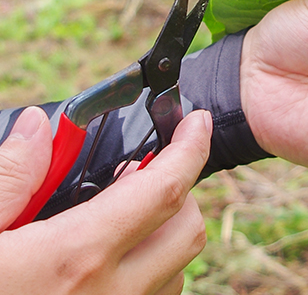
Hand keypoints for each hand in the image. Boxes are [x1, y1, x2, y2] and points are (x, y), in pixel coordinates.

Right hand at [0, 107, 211, 294]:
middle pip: (187, 230)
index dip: (191, 148)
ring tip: (117, 218)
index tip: (196, 122)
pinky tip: (105, 263)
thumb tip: (39, 128)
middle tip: (139, 172)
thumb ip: (10, 179)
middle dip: (179, 190)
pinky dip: (149, 274)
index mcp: (74, 257)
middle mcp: (109, 294)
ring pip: (176, 271)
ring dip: (162, 235)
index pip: (165, 190)